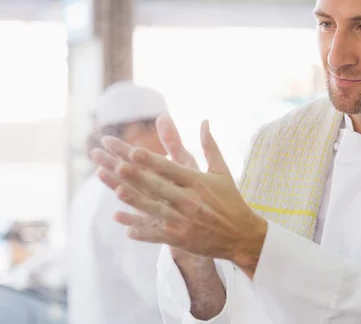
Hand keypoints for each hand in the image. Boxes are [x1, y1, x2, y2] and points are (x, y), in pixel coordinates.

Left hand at [91, 117, 266, 277]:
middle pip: (159, 186)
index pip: (171, 168)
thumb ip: (209, 146)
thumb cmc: (230, 200)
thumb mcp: (222, 171)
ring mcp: (184, 221)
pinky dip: (142, 231)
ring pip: (155, 210)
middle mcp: (190, 200)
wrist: (242, 235)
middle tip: (118, 165)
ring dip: (136, 201)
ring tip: (118, 191)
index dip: (152, 160)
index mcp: (198, 182)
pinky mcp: (181, 239)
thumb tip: (204, 121)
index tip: (134, 151)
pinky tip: (125, 227)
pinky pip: (157, 235)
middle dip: (138, 176)